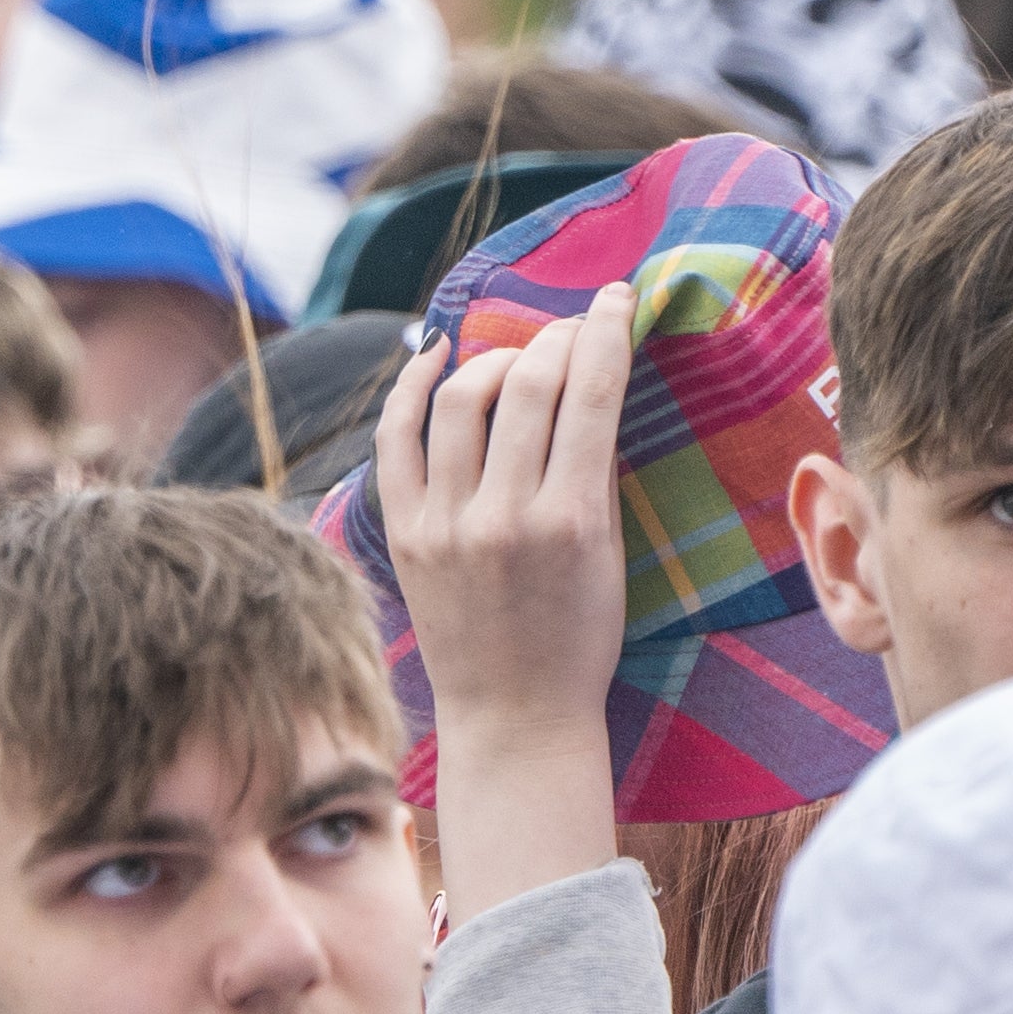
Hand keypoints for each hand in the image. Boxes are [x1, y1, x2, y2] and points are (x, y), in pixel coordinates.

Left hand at [374, 311, 635, 911]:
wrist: (514, 713)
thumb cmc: (578, 636)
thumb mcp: (610, 553)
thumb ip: (597, 466)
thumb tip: (592, 376)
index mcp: (570, 521)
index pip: (590, 394)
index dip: (605, 332)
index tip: (616, 300)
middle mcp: (503, 516)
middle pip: (526, 385)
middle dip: (556, 339)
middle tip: (572, 329)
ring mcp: (444, 524)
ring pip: (458, 399)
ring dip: (493, 360)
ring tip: (517, 356)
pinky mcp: (402, 532)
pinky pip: (396, 438)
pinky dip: (413, 386)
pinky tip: (437, 356)